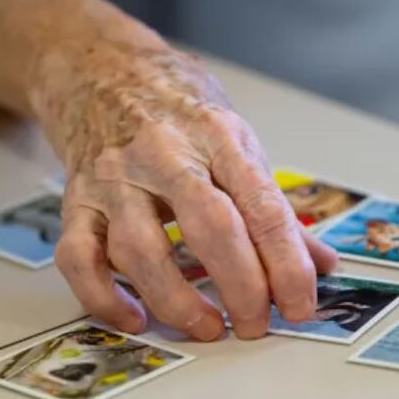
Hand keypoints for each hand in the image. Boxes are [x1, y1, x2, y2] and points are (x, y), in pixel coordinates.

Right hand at [34, 40, 336, 339]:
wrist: (102, 70)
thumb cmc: (179, 110)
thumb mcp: (237, 142)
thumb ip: (275, 207)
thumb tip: (321, 263)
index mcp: (219, 138)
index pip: (263, 208)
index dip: (287, 264)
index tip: (300, 305)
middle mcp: (165, 155)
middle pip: (210, 228)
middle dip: (241, 286)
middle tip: (258, 325)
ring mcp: (115, 179)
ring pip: (140, 250)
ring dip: (177, 301)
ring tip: (209, 328)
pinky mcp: (77, 200)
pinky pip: (79, 257)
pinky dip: (104, 297)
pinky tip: (136, 318)